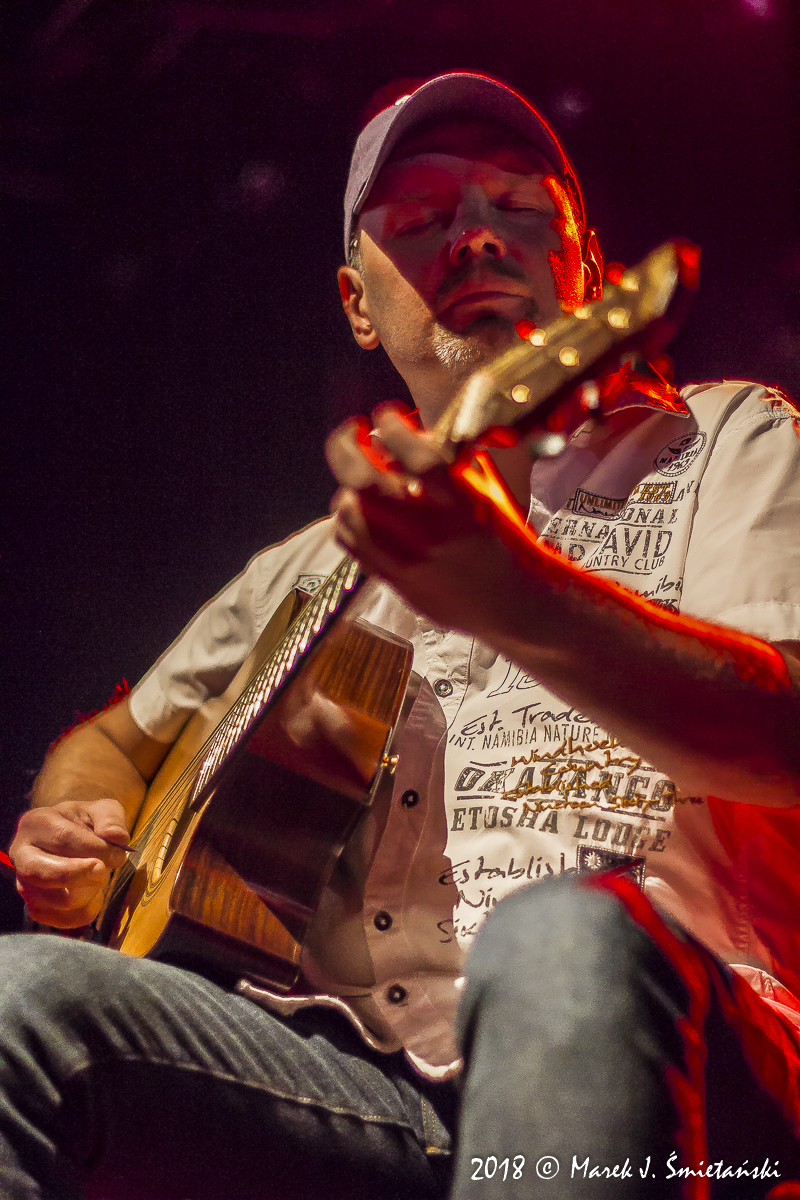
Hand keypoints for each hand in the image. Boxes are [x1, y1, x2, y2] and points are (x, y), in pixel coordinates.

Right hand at [10, 798, 129, 928]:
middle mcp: (21, 855)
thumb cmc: (87, 824)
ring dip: (90, 891)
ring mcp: (25, 884)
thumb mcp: (103, 811)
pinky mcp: (36, 909)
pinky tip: (93, 892)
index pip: (62, 838)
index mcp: (36, 823)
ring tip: (100, 878)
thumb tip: (116, 837)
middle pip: (42, 873)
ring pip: (58, 900)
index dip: (95, 848)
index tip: (118, 853)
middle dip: (80, 874)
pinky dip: (88, 909)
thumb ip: (111, 819)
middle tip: (103, 870)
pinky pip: (65, 919)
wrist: (78, 842)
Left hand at [326, 405, 525, 634]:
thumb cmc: (507, 541)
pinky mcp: (396, 581)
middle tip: (351, 432)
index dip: (393, 427)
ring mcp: (409, 559)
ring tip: (355, 476)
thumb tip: (420, 429)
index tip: (387, 414)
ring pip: (351, 512)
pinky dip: (346, 519)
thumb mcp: (498, 494)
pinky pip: (352, 543)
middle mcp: (433, 531)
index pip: (418, 458)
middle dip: (347, 446)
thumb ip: (464, 460)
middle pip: (366, 482)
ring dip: (346, 484)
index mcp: (465, 505)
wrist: (512, 606)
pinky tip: (357, 509)